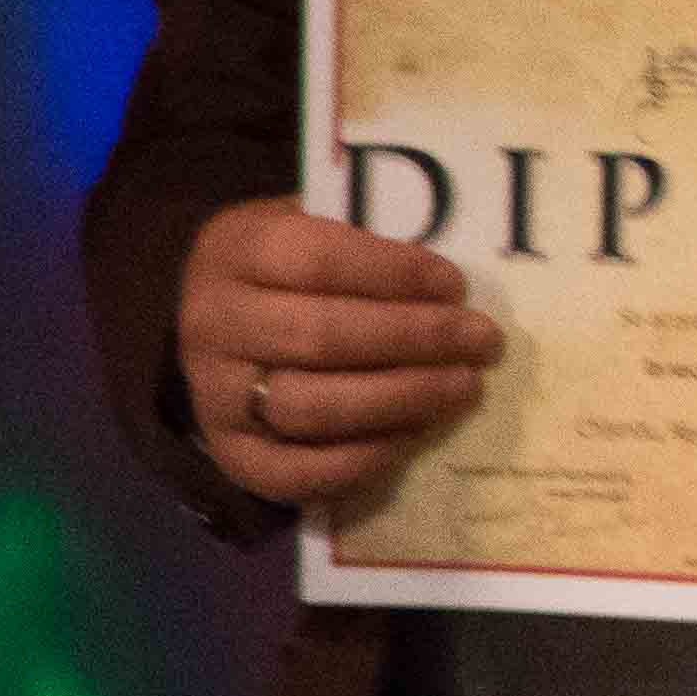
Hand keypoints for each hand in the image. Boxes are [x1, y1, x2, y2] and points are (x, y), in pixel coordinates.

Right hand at [176, 197, 501, 504]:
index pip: (319, 261)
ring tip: (465, 386)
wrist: (225, 321)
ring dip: (402, 399)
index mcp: (237, 250)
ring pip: (311, 406)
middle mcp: (213, 323)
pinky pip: (292, 472)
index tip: (455, 286)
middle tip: (482, 340)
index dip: (395, 274)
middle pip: (321, 337)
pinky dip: (362, 459)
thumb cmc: (296, 266)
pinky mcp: (229, 453)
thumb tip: (454, 284)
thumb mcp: (320, 223)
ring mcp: (213, 394)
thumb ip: (374, 242)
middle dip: (416, 340)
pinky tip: (417, 433)